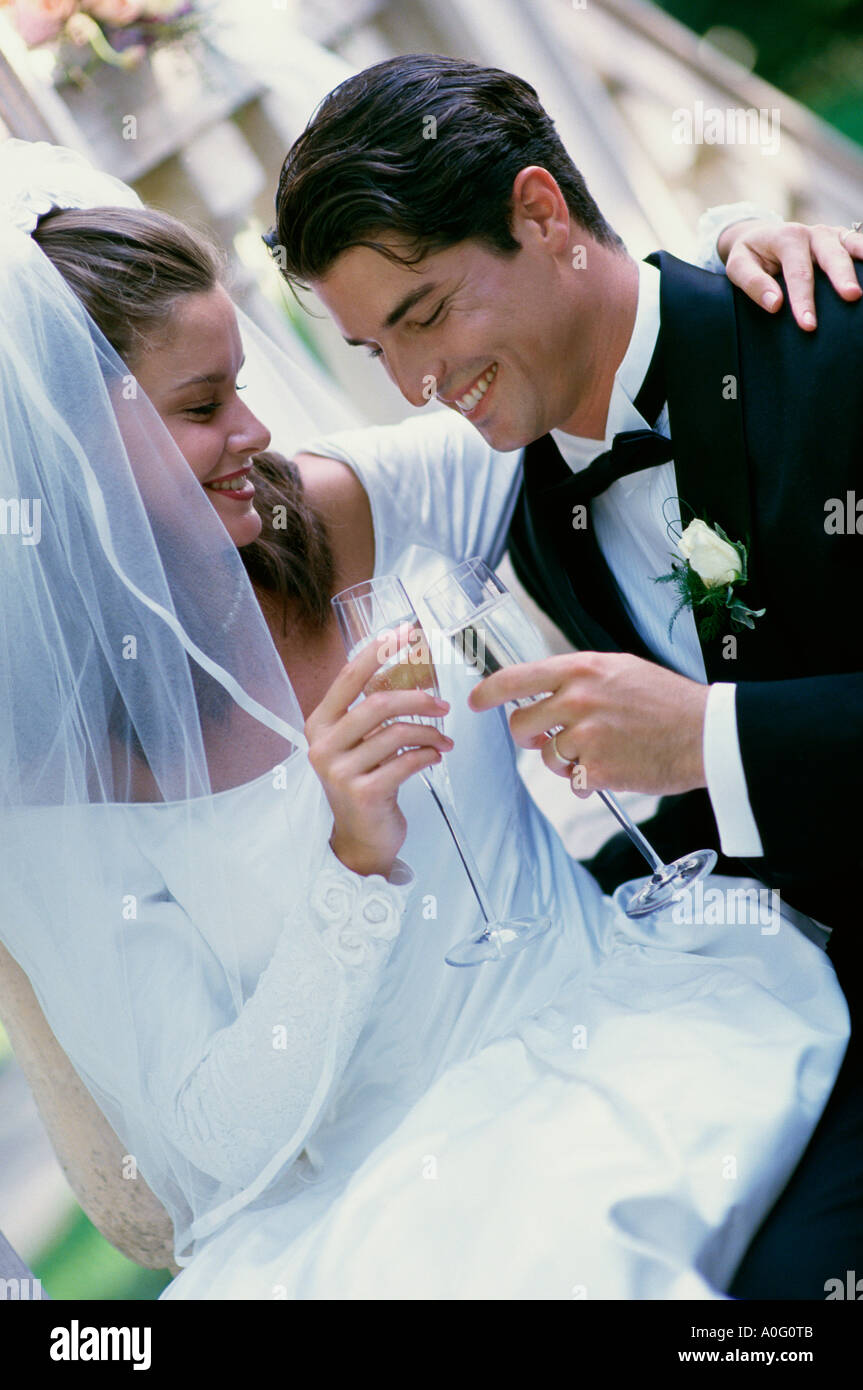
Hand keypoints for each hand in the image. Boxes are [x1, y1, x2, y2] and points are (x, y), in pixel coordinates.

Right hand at [306, 623, 451, 878]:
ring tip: (444, 739)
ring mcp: (339, 771)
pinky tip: (435, 757)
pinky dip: (427, 755)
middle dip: (417, 698)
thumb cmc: (364, 782)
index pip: (350, 676)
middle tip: (444, 703)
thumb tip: (409, 670)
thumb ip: (371, 711)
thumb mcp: (357, 743)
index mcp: (319, 723)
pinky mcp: (363, 793)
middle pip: (377, 704)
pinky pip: (405, 762)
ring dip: (429, 732)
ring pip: (396, 733)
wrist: (360, 839)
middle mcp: (322, 745)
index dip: (379, 651)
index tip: (406, 632)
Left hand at [468, 650, 707, 795]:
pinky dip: (588, 781)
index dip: (488, 692)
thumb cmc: (668, 702)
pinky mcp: (597, 770)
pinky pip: (573, 782)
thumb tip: (546, 694)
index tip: (475, 701)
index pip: (515, 678)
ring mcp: (585, 736)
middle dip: (528, 737)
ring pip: (546, 757)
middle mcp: (577, 699)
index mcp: (581, 670)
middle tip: (545, 740)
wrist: (706, 733)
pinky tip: (615, 768)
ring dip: (565, 761)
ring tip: (600, 752)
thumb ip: (580, 679)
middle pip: (521, 725)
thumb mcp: (620, 670)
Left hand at [718, 217, 862, 329]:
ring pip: (852, 245)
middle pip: (831, 254)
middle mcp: (813, 233)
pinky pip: (858, 246)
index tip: (808, 325)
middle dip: (842, 277)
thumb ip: (753, 283)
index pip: (798, 272)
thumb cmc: (751, 255)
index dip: (803, 299)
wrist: (761, 236)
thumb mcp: (738, 265)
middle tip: (851, 296)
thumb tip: (774, 304)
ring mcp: (832, 235)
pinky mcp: (843, 240)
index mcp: (787, 238)